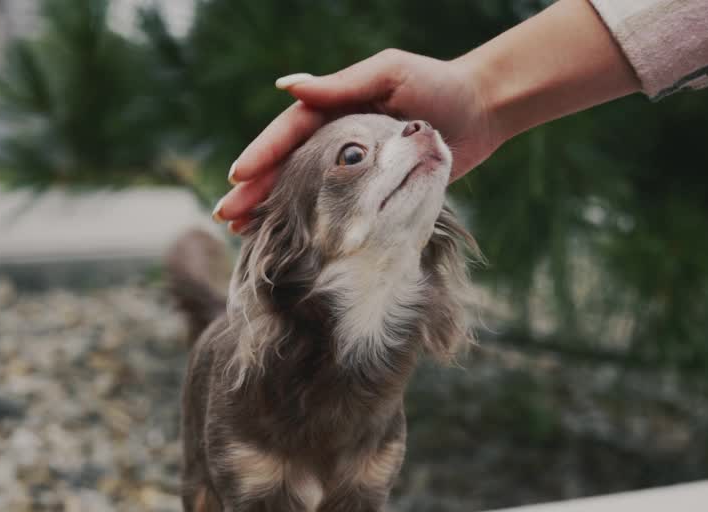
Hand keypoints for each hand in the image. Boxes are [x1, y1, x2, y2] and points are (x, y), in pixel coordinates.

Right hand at [213, 50, 501, 230]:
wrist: (481, 112)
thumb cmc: (437, 86)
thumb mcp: (389, 75)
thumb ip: (343, 85)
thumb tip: (289, 87)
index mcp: (334, 109)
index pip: (289, 132)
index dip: (263, 153)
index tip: (237, 175)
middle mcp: (337, 140)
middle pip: (287, 166)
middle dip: (255, 189)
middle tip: (226, 215)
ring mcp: (352, 168)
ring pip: (302, 190)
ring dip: (273, 210)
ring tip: (244, 233)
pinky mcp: (373, 193)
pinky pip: (334, 209)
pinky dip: (310, 223)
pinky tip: (290, 240)